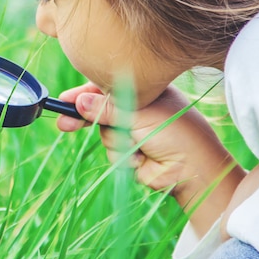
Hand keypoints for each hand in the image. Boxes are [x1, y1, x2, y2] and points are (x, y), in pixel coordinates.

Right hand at [57, 82, 245, 236]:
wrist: (194, 170)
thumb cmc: (175, 132)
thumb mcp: (140, 113)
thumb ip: (108, 108)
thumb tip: (79, 102)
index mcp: (144, 91)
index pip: (107, 88)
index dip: (84, 93)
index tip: (64, 100)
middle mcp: (136, 110)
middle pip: (99, 111)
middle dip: (84, 118)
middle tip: (65, 124)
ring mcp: (132, 132)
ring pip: (105, 133)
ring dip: (118, 140)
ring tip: (140, 143)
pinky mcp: (129, 154)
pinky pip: (112, 151)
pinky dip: (124, 155)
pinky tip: (142, 157)